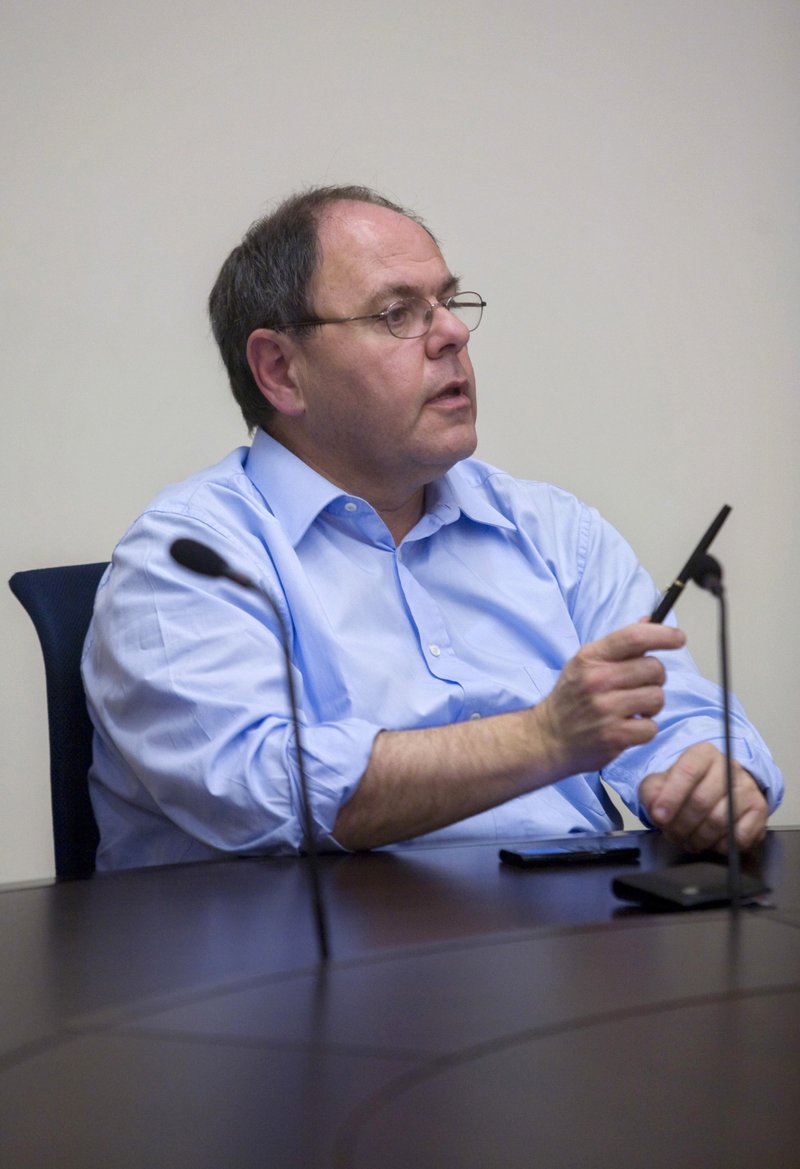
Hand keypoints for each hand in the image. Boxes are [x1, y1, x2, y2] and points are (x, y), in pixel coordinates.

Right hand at [533, 622, 685, 778]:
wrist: (547, 738)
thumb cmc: (571, 698)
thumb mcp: (586, 663)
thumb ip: (619, 645)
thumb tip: (649, 620)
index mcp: (590, 657)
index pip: (635, 637)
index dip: (663, 635)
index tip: (678, 638)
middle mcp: (596, 680)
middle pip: (654, 668)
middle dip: (655, 678)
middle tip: (639, 686)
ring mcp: (605, 709)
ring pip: (657, 697)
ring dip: (651, 705)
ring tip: (632, 708)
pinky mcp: (613, 736)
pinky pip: (651, 727)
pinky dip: (644, 729)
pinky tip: (627, 726)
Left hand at [639, 742, 767, 853]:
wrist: (718, 789)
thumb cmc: (686, 787)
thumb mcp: (661, 782)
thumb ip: (652, 791)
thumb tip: (655, 808)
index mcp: (702, 753)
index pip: (687, 772)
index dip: (671, 798)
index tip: (659, 817)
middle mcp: (728, 766)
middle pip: (702, 800)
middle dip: (682, 824)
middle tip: (671, 835)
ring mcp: (747, 787)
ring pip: (720, 820)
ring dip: (698, 838)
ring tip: (688, 840)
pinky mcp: (759, 809)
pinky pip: (739, 836)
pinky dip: (721, 845)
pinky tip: (710, 842)